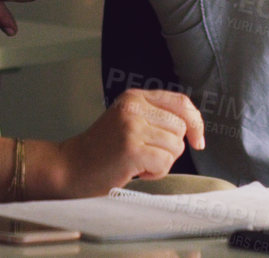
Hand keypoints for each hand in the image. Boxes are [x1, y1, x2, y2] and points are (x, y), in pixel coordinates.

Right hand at [38, 89, 205, 197]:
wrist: (70, 166)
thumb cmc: (101, 150)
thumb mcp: (128, 121)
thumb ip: (155, 117)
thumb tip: (194, 128)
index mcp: (134, 97)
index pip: (181, 102)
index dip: (196, 122)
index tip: (197, 140)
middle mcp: (133, 107)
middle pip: (181, 127)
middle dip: (171, 148)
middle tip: (147, 156)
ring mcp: (132, 127)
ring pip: (175, 147)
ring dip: (162, 162)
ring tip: (138, 163)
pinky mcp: (131, 148)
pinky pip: (165, 162)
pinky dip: (155, 173)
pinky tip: (137, 171)